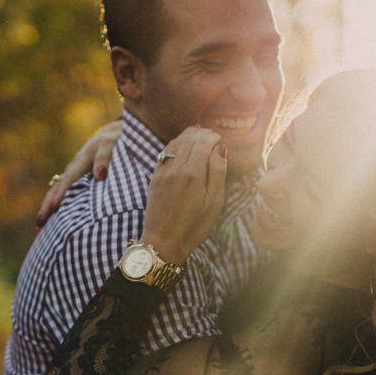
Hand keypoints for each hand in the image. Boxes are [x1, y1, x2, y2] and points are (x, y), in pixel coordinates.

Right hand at [37, 120, 122, 228]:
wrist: (112, 135)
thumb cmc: (114, 140)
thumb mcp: (111, 144)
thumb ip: (105, 158)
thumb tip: (99, 175)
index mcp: (80, 162)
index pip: (68, 181)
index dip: (61, 195)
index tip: (53, 209)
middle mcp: (73, 169)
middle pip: (56, 189)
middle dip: (46, 207)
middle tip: (39, 224)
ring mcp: (73, 175)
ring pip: (56, 193)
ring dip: (47, 209)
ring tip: (40, 228)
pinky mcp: (77, 180)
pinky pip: (64, 194)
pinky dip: (56, 206)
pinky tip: (53, 221)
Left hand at [140, 126, 226, 263]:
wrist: (163, 241)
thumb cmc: (193, 226)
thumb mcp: (214, 203)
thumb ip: (218, 172)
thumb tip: (221, 147)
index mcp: (193, 174)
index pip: (203, 143)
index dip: (212, 137)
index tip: (219, 138)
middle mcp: (176, 169)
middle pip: (189, 140)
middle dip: (201, 134)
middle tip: (210, 133)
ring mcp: (163, 173)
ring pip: (175, 144)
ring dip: (187, 136)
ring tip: (197, 132)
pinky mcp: (155, 178)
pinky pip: (164, 153)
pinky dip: (174, 144)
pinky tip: (181, 144)